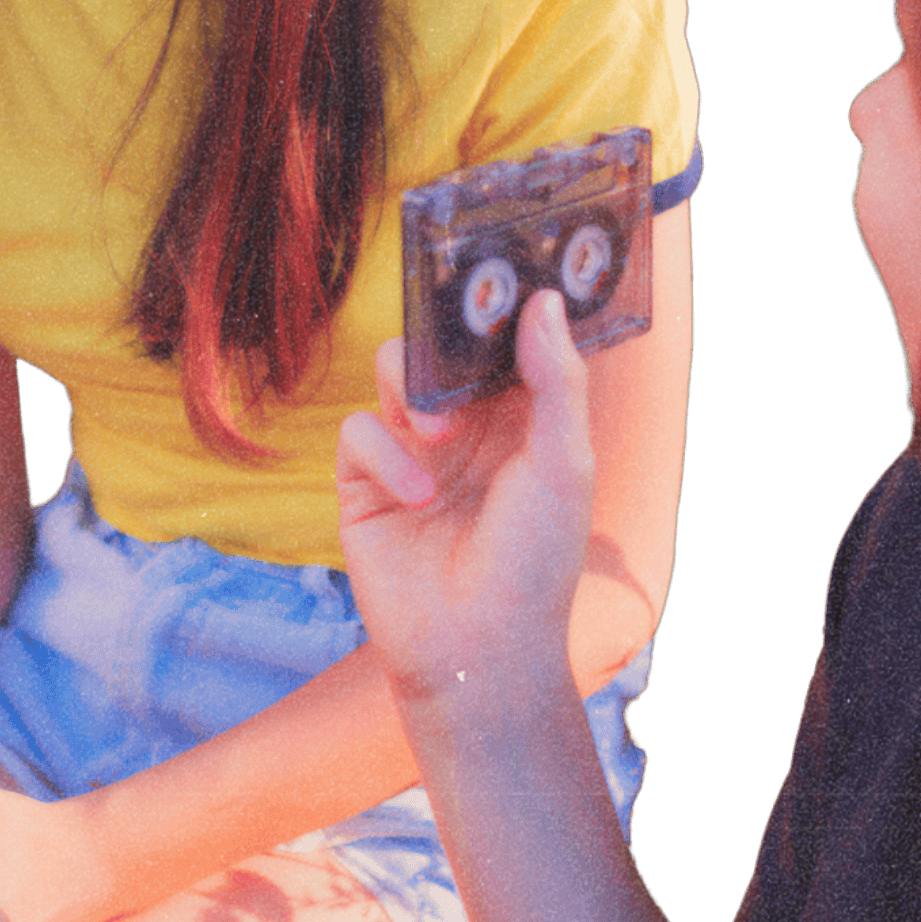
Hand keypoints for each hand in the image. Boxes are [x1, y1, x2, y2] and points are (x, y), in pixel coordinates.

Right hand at [337, 290, 595, 702]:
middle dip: (442, 336)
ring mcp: (414, 450)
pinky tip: (419, 496)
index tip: (498, 272)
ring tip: (440, 435)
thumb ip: (554, 379)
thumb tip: (543, 299)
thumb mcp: (561, 463)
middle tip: (452, 336)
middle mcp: (467, 425)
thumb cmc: (535, 562)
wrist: (478, 649)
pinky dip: (386, 455)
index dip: (501, 307)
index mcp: (521, 415)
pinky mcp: (366, 482)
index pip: (505, 338)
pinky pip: (358, 431)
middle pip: (439, 342)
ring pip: (392, 371)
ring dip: (411, 390)